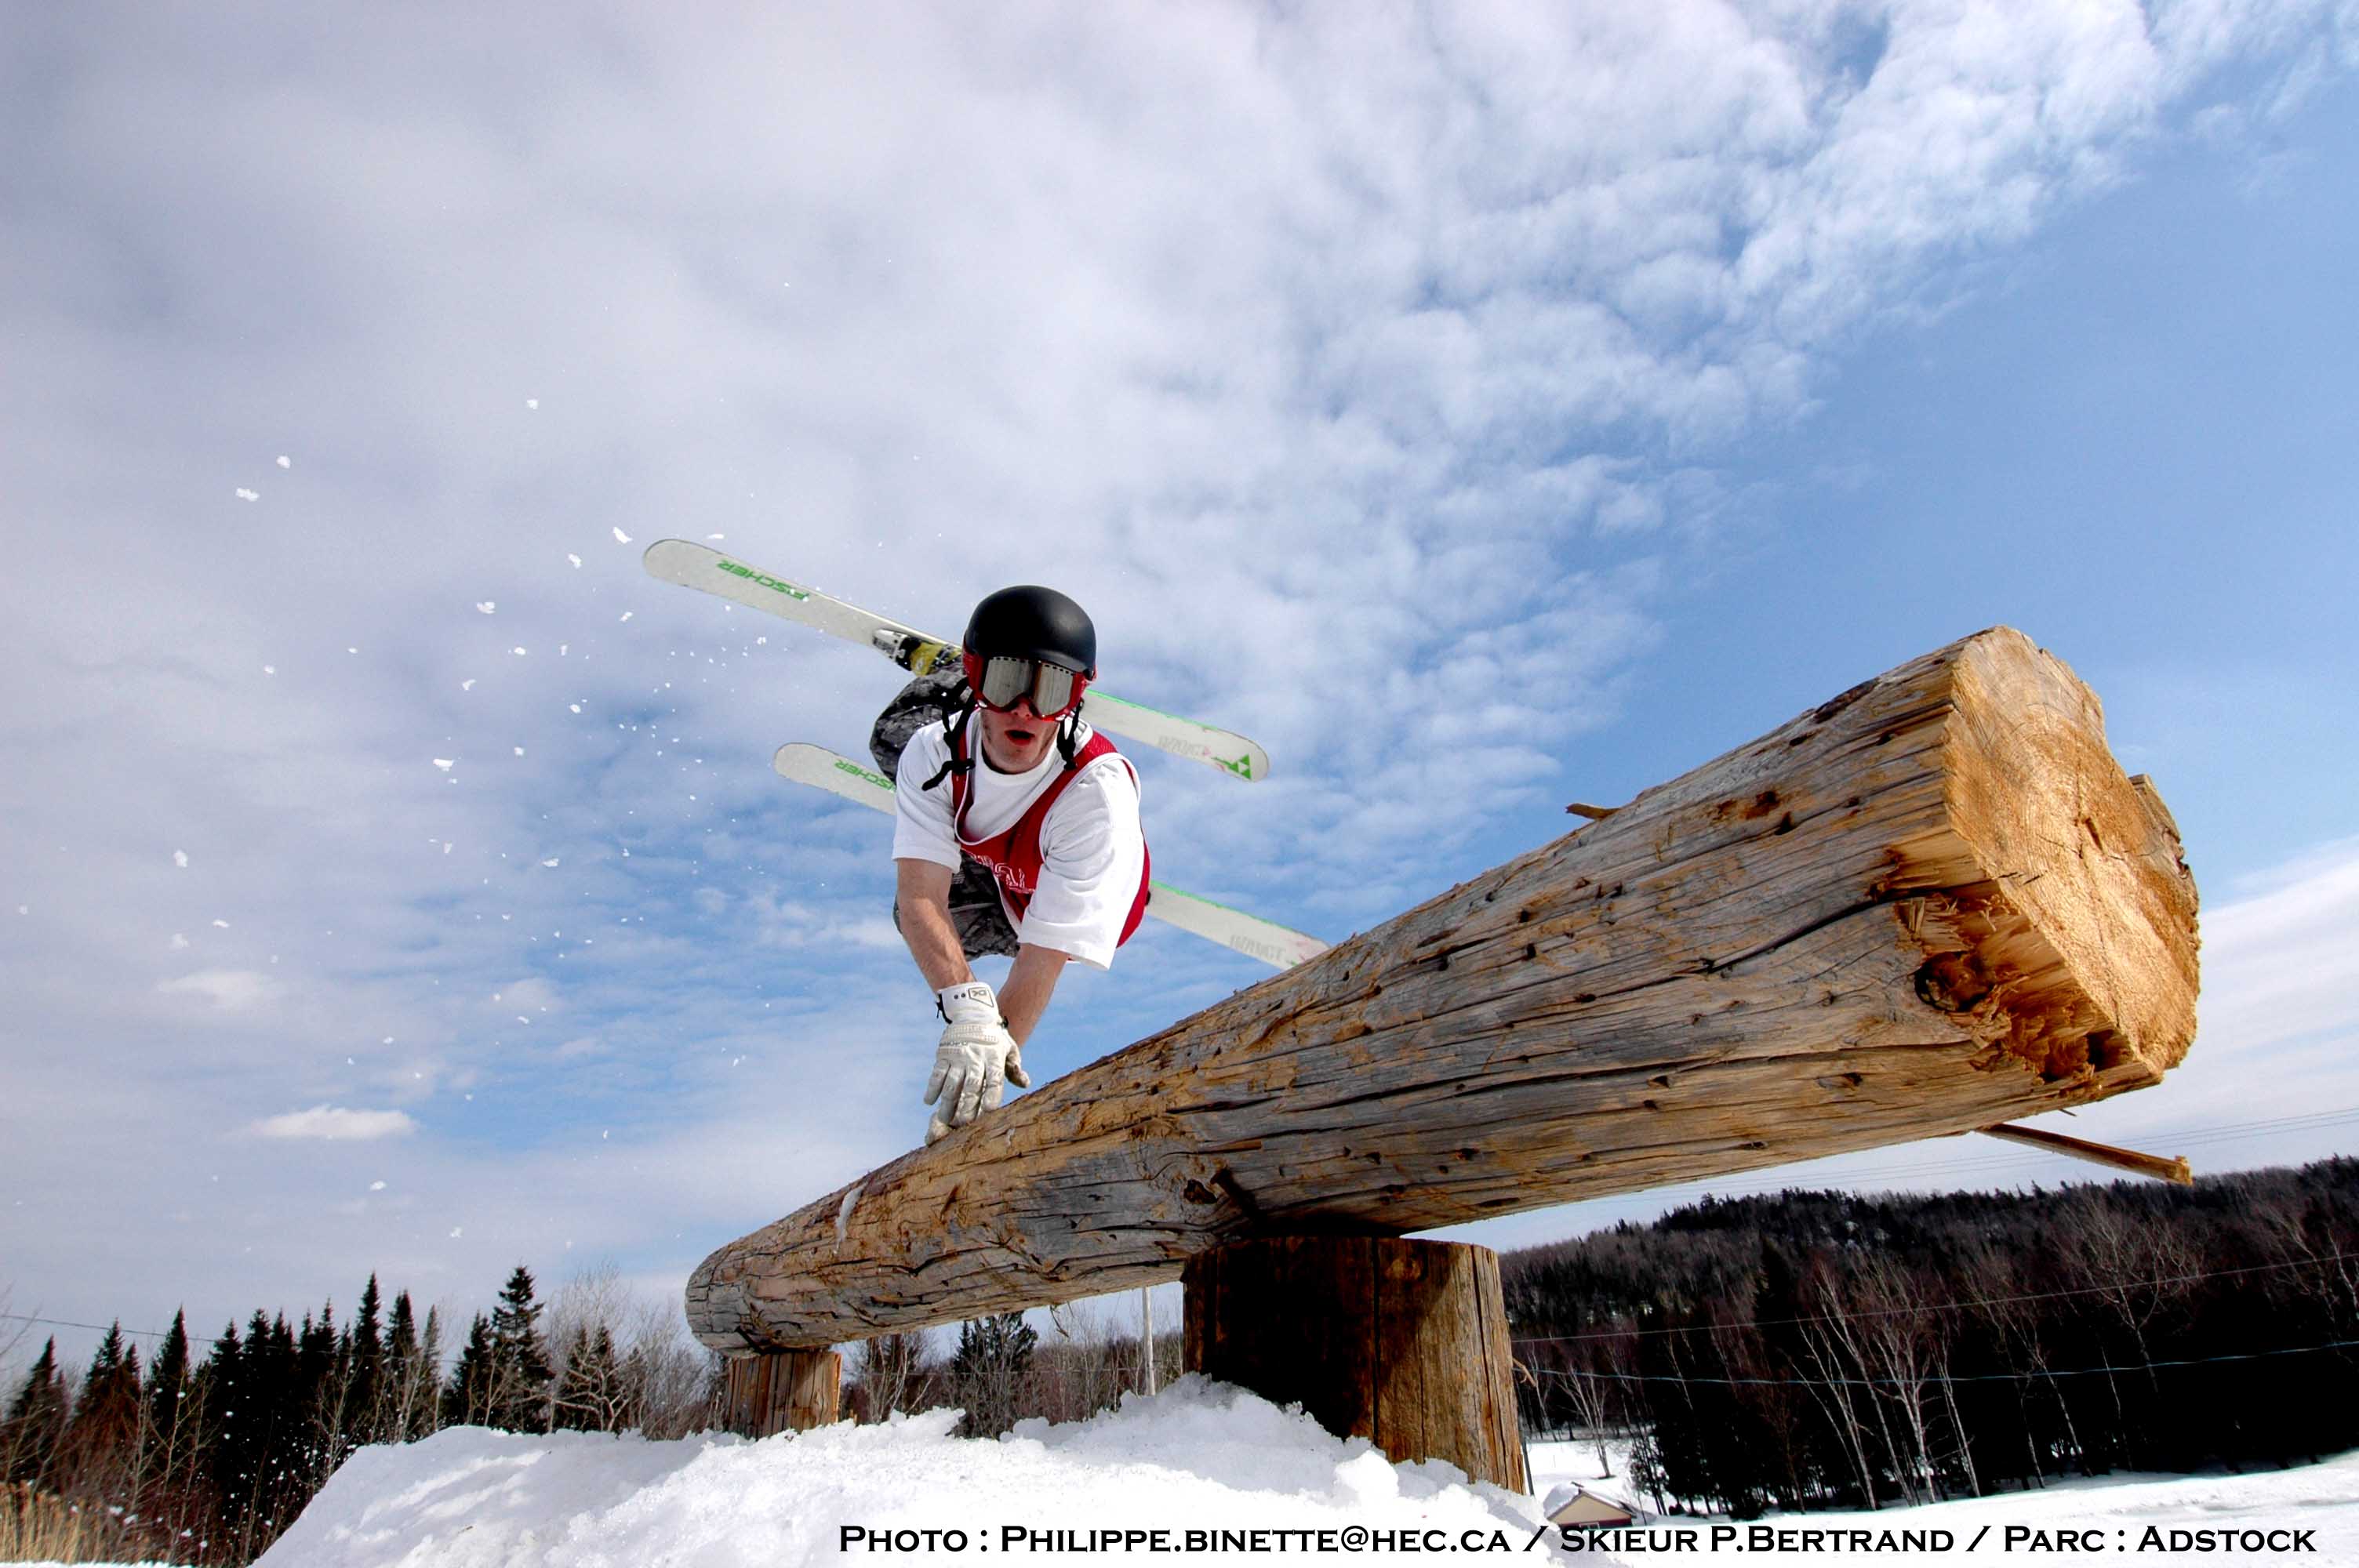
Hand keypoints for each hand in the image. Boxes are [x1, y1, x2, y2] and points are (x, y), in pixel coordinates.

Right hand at [924, 981, 1030, 1143]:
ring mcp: (959, 1056)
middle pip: (972, 1086)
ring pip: (952, 1083)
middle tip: (963, 1125)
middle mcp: (976, 1058)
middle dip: (967, 1107)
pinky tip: (929, 1101)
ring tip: (944, 1120)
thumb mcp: (1009, 1048)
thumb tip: (1025, 1084)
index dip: (991, 1098)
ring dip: (947, 1103)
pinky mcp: (944, 1053)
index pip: (994, 1081)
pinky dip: (932, 1087)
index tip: (988, 1115)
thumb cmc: (994, 1037)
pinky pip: (936, 1073)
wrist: (973, 1012)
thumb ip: (1015, 1068)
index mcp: (994, 1058)